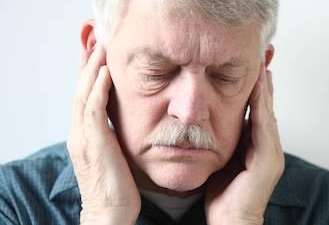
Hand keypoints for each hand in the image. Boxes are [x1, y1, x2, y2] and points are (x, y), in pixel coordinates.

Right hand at [67, 45, 140, 224]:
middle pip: (80, 88)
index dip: (88, 72)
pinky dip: (97, 89)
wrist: (109, 212)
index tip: (96, 53)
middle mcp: (79, 132)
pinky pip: (93, 110)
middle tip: (94, 40)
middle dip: (87, 63)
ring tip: (99, 47)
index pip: (84, 95)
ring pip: (83, 94)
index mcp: (84, 134)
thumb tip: (120, 122)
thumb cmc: (116, 186)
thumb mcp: (112, 154)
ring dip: (91, 69)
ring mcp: (84, 137)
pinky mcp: (93, 143)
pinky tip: (104, 73)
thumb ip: (111, 135)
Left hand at [205, 68, 284, 224]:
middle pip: (266, 106)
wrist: (230, 222)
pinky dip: (261, 104)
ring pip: (267, 112)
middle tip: (263, 55)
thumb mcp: (221, 161)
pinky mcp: (269, 159)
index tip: (251, 67)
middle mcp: (267, 146)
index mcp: (255, 146)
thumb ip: (223, 142)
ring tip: (262, 64)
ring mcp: (271, 152)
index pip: (256, 110)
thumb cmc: (223, 195)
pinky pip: (264, 125)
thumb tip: (209, 124)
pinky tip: (259, 86)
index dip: (255, 88)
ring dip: (265, 88)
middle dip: (264, 81)